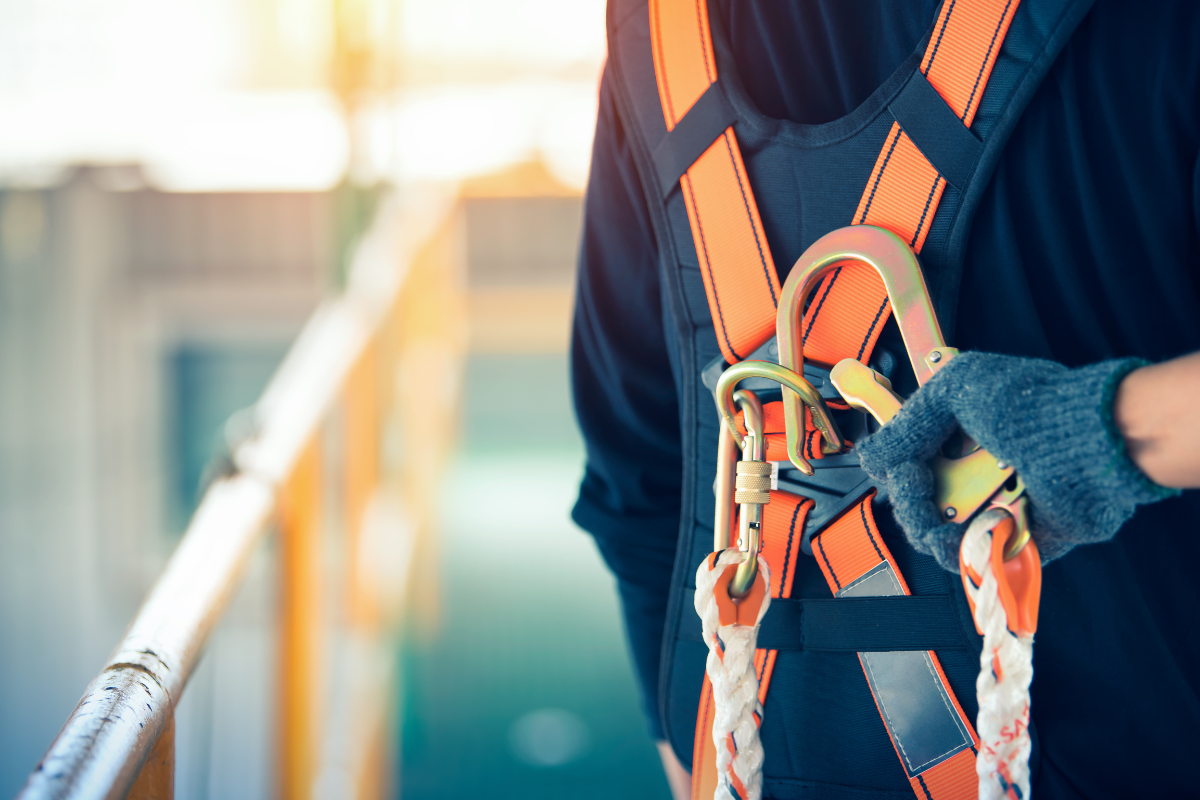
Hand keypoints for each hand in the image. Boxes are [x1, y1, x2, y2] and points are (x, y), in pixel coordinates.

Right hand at [856, 351, 1176, 570]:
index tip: (902, 470)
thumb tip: (869, 457)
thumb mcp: (953, 390)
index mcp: (960, 431)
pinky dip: (966, 554)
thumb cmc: (1032, 406)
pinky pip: (978, 558)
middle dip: (909, 504)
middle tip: (920, 493)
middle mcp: (977, 467)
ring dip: (930, 533)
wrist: (1089, 446)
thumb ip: (905, 424)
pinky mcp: (1018, 538)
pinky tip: (967, 541)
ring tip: (940, 530)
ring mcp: (996, 504)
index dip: (896, 468)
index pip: (907, 460)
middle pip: (917, 501)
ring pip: (939, 535)